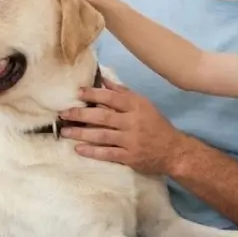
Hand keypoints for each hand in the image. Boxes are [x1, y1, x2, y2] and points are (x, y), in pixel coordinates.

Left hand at [58, 77, 184, 174]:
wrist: (173, 151)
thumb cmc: (155, 125)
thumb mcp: (143, 104)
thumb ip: (123, 93)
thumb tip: (104, 79)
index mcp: (136, 106)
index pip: (112, 97)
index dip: (94, 94)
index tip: (78, 92)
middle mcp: (133, 122)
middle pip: (103, 116)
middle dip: (81, 114)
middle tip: (64, 113)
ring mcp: (131, 140)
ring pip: (102, 135)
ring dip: (81, 133)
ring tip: (65, 131)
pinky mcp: (129, 157)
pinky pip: (107, 153)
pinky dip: (92, 151)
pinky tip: (78, 148)